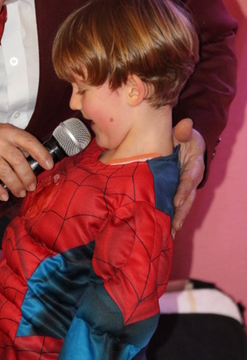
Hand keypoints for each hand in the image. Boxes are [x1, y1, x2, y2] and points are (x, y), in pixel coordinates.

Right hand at [0, 122, 53, 200]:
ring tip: (20, 192)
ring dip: (16, 186)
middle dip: (28, 177)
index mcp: (8, 132)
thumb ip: (17, 144)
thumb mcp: (2, 133)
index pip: (29, 142)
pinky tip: (4, 196)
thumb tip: (36, 160)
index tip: (49, 165)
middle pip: (19, 161)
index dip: (41, 154)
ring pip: (6, 173)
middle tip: (31, 186)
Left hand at [172, 118, 205, 234]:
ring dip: (176, 219)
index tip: (176, 201)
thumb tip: (185, 125)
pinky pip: (174, 206)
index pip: (189, 179)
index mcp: (194, 166)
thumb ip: (183, 131)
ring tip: (169, 234)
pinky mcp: (176, 191)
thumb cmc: (184, 137)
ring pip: (182, 205)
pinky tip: (164, 231)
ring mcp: (184, 187)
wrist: (185, 142)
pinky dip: (170, 217)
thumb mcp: (185, 132)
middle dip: (181, 213)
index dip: (183, 190)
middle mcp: (191, 179)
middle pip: (187, 198)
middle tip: (174, 226)